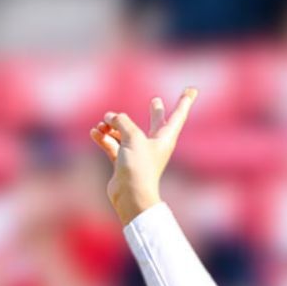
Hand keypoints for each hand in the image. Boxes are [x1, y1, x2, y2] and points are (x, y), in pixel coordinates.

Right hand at [90, 88, 197, 226]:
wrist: (130, 196)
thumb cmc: (139, 167)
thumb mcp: (132, 137)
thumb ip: (122, 121)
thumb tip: (109, 117)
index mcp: (165, 138)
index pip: (177, 115)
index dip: (184, 101)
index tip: (192, 89)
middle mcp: (153, 145)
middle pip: (155, 124)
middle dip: (155, 112)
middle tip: (156, 100)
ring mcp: (138, 154)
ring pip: (126, 132)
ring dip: (112, 126)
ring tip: (103, 124)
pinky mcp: (123, 162)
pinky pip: (112, 144)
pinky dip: (103, 137)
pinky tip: (95, 132)